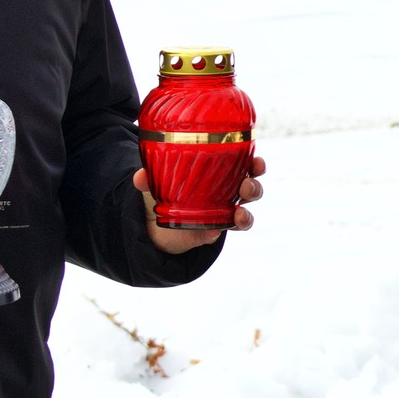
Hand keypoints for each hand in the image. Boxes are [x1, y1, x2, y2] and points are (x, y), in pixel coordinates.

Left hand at [135, 155, 264, 254]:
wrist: (154, 223)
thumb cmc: (164, 191)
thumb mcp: (157, 180)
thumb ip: (150, 177)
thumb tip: (141, 176)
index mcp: (222, 176)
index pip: (246, 168)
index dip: (256, 166)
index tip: (257, 162)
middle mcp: (227, 196)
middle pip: (252, 191)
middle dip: (254, 188)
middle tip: (246, 185)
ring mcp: (221, 217)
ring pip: (245, 216)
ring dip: (246, 215)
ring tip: (238, 213)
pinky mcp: (210, 234)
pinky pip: (220, 235)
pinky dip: (217, 234)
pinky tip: (212, 233)